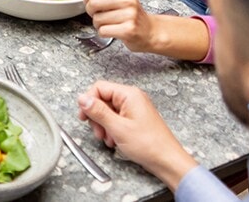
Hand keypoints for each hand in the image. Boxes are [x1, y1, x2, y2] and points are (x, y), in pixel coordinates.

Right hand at [78, 81, 197, 188]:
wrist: (167, 160)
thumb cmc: (149, 145)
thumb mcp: (117, 128)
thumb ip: (98, 112)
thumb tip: (82, 98)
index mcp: (129, 95)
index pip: (99, 88)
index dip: (88, 101)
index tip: (83, 116)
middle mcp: (132, 98)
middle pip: (103, 99)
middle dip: (97, 117)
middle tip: (98, 131)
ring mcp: (134, 109)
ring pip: (108, 111)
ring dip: (103, 126)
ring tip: (108, 138)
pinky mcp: (135, 119)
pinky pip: (116, 119)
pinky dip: (112, 130)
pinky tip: (115, 140)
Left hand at [83, 0, 156, 49]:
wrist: (150, 31)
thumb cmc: (132, 14)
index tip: (90, 1)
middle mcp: (128, 0)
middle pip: (93, 2)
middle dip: (90, 11)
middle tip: (97, 14)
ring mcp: (129, 15)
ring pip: (97, 19)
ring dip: (98, 24)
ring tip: (109, 23)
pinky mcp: (128, 30)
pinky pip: (103, 31)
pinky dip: (103, 33)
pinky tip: (112, 31)